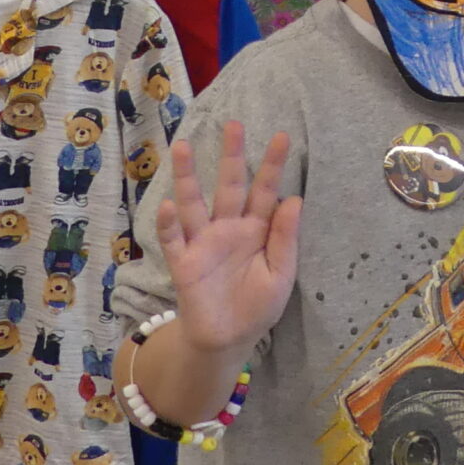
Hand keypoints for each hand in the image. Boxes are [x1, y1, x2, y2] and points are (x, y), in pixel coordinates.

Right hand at [155, 121, 301, 355]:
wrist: (228, 341)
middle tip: (233, 124)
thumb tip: (294, 198)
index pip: (266, 191)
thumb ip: (285, 238)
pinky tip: (169, 205)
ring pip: (194, 203)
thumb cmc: (257, 306)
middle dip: (231, 156)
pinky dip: (169, 224)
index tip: (283, 136)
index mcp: (257, 230)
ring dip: (187, 177)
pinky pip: (173, 240)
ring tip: (182, 146)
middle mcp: (228, 229)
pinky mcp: (183, 263)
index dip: (272, 165)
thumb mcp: (281, 274)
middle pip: (229, 185)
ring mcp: (203, 243)